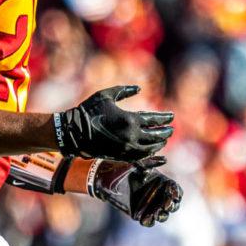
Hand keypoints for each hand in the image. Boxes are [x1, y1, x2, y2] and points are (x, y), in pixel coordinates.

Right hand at [53, 85, 173, 160]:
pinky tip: (152, 150)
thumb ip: (124, 90)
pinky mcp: (121, 156)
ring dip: (159, 144)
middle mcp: (131, 136)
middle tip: (171, 129)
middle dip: (165, 132)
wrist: (74, 132)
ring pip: (150, 148)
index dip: (164, 118)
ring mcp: (126, 148)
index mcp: (129, 119)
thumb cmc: (89, 111)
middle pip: (155, 135)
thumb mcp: (106, 95)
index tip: (172, 116)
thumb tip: (139, 88)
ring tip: (163, 140)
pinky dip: (149, 154)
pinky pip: (140, 157)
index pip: (154, 120)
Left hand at [87, 156, 182, 225]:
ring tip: (158, 213)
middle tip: (167, 205)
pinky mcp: (139, 213)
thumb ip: (150, 162)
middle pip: (173, 204)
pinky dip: (149, 221)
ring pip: (163, 214)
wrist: (106, 179)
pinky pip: (148, 221)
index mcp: (161, 183)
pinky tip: (147, 218)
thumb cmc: (123, 169)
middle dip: (172, 206)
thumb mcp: (137, 164)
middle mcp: (158, 196)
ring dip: (162, 215)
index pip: (175, 190)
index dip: (176, 193)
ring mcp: (150, 205)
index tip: (173, 195)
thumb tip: (165, 159)